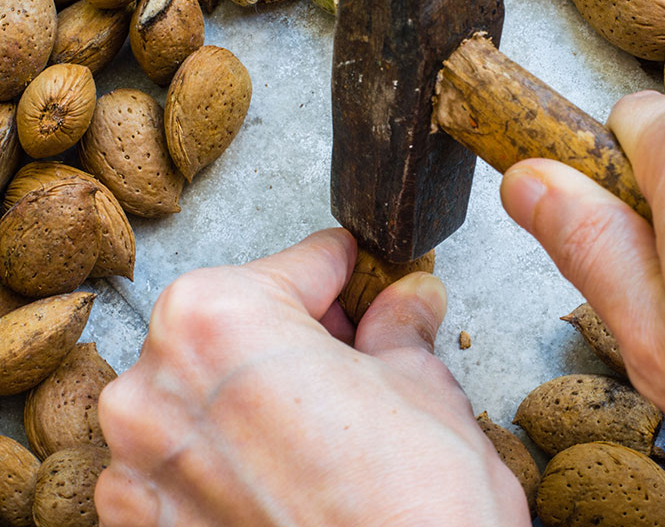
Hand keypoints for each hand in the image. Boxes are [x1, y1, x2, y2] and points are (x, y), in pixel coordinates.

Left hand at [94, 229, 529, 526]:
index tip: (366, 281)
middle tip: (360, 353)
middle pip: (240, 322)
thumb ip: (400, 330)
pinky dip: (229, 450)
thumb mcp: (426, 388)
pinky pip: (185, 457)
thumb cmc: (415, 510)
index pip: (298, 264)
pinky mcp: (143, 525)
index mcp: (220, 319)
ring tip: (327, 421)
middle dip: (302, 331)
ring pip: (207, 390)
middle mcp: (155, 385)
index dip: (347, 273)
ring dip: (260, 390)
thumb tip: (405, 302)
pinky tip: (287, 470)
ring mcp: (139, 462)